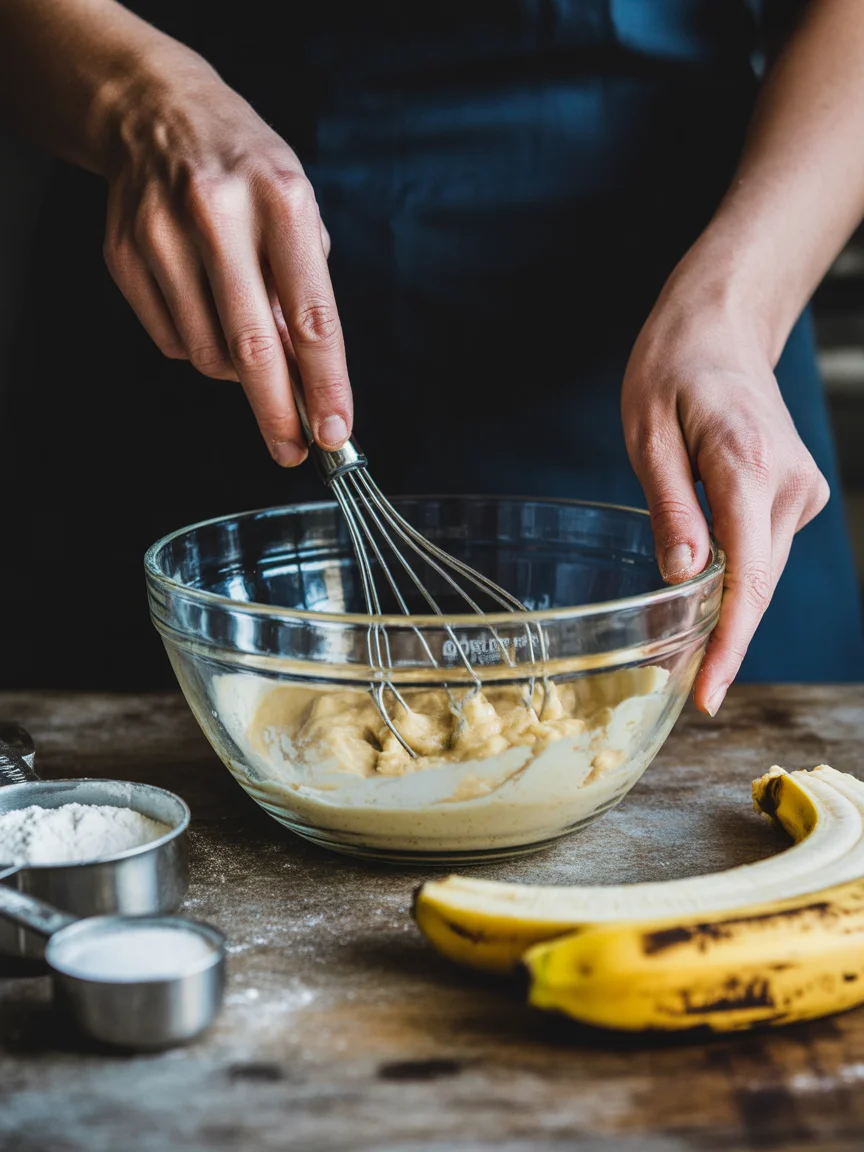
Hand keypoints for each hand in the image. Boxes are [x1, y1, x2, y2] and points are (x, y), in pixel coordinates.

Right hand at [102, 48, 349, 464]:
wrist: (156, 111)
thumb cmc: (247, 169)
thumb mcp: (298, 206)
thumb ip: (306, 287)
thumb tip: (303, 374)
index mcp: (280, 199)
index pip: (312, 316)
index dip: (325, 384)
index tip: (334, 431)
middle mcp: (218, 214)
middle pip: (252, 347)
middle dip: (277, 413)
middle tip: (291, 451)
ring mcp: (162, 235)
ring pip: (207, 353)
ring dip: (236, 372)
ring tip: (247, 341)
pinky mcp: (125, 255)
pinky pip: (172, 340)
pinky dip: (199, 347)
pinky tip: (207, 311)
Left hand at [621, 261, 829, 715]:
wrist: (722, 325)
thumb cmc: (673, 366)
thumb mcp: (647, 431)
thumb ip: (669, 505)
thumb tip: (683, 577)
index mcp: (746, 464)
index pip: (747, 575)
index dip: (729, 642)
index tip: (710, 692)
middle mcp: (788, 483)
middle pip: (759, 585)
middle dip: (723, 642)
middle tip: (680, 689)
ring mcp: (800, 488)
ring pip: (763, 573)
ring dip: (727, 613)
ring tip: (681, 656)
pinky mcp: (796, 492)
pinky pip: (763, 551)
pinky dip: (736, 580)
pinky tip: (703, 600)